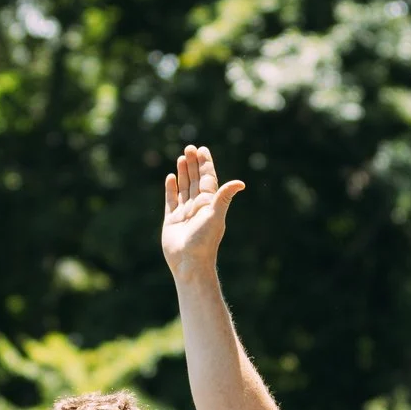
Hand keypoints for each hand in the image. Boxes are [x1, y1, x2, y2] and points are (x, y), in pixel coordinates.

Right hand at [161, 145, 243, 278]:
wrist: (189, 262)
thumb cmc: (204, 240)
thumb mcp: (216, 215)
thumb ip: (224, 197)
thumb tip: (240, 183)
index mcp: (209, 203)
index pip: (208, 179)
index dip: (205, 164)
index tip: (202, 149)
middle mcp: (198, 206)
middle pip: (195, 180)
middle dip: (193, 164)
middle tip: (189, 147)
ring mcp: (184, 213)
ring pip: (184, 188)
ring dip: (183, 173)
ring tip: (181, 157)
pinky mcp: (172, 220)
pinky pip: (171, 200)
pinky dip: (171, 189)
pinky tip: (170, 177)